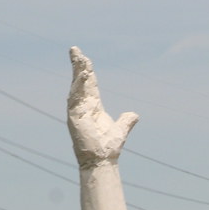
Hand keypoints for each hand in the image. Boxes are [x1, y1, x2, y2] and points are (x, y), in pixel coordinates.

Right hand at [68, 46, 138, 167]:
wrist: (102, 160)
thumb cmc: (108, 147)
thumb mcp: (121, 129)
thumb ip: (126, 121)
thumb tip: (134, 115)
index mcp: (93, 107)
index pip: (90, 84)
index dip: (87, 71)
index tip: (84, 58)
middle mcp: (83, 106)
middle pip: (80, 81)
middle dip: (78, 65)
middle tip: (75, 49)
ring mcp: (77, 111)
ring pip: (76, 87)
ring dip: (77, 72)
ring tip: (78, 57)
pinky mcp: (74, 118)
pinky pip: (75, 99)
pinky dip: (78, 87)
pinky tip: (81, 76)